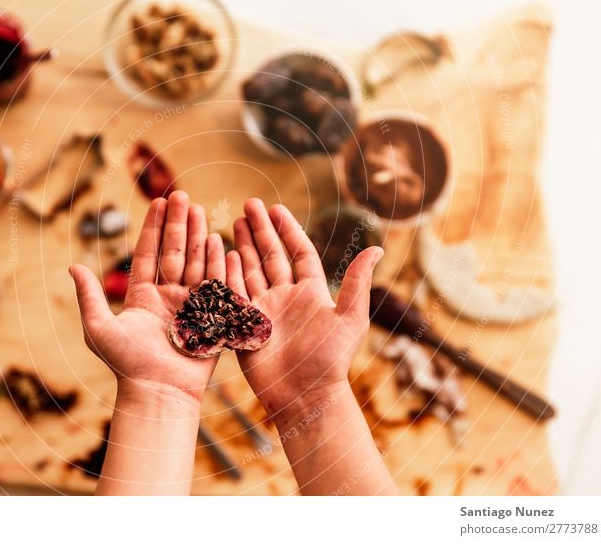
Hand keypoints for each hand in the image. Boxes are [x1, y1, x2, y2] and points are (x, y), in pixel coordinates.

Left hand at [70, 190, 225, 402]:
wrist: (158, 392)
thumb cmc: (126, 364)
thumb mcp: (99, 328)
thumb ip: (89, 296)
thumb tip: (72, 266)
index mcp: (142, 296)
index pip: (147, 254)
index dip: (153, 227)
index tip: (158, 201)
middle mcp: (167, 297)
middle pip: (173, 252)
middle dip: (177, 223)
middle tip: (181, 194)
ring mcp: (190, 305)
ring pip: (194, 262)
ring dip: (196, 235)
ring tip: (198, 208)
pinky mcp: (210, 316)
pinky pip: (213, 283)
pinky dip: (215, 261)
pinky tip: (215, 239)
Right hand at [226, 199, 382, 426]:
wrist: (304, 396)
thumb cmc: (331, 360)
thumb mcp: (350, 318)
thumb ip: (357, 282)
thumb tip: (377, 250)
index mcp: (310, 294)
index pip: (298, 253)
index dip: (288, 230)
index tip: (276, 208)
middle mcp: (285, 298)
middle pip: (270, 256)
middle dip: (260, 230)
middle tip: (249, 204)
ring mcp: (263, 311)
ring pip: (250, 270)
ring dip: (242, 246)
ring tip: (233, 222)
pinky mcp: (244, 326)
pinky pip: (234, 293)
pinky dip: (227, 272)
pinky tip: (223, 252)